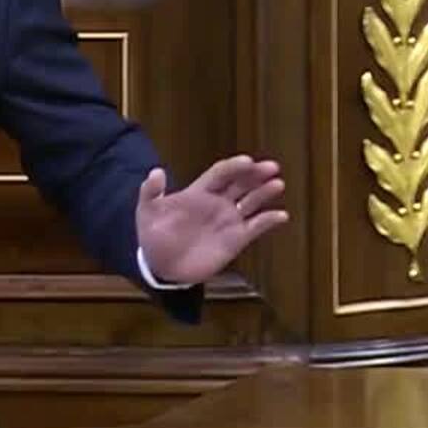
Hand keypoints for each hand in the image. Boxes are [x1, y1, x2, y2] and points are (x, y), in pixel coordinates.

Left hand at [135, 155, 287, 285]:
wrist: (161, 267)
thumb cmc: (153, 236)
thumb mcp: (146, 212)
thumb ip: (150, 191)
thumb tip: (155, 170)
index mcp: (198, 193)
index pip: (220, 174)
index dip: (233, 166)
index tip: (247, 161)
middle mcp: (217, 203)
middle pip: (240, 183)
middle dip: (255, 174)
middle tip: (271, 167)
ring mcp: (228, 220)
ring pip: (251, 201)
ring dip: (265, 192)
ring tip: (277, 184)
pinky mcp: (236, 240)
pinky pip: (256, 227)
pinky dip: (269, 220)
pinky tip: (281, 215)